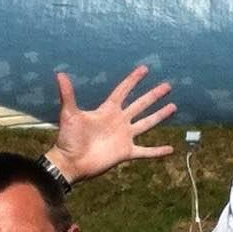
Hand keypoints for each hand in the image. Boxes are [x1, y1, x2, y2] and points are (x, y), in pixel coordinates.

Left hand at [47, 67, 175, 185]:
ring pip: (146, 123)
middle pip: (140, 105)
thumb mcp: (69, 114)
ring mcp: (124, 136)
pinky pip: (146, 152)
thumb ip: (68, 95)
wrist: (71, 162)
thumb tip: (60, 74)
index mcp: (107, 110)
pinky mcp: (126, 152)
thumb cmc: (68, 138)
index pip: (123, 91)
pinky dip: (157, 151)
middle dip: (153, 95)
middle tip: (167, 86)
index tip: (144, 69)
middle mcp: (119, 121)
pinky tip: (170, 149)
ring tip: (173, 107)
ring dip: (159, 116)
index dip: (133, 80)